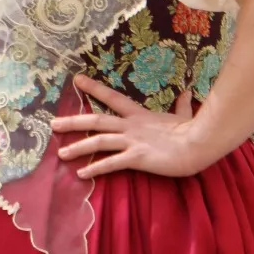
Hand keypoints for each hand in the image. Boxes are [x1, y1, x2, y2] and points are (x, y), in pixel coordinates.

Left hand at [49, 75, 210, 179]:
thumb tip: (188, 93)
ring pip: (99, 141)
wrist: (201, 143)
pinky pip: (111, 163)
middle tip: (53, 124)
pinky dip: (95, 168)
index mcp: (139, 115)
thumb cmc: (193, 131)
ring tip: (60, 154)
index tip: (76, 80)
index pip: (112, 98)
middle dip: (73, 122)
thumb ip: (183, 106)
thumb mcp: (184, 116)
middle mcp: (131, 126)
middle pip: (96, 121)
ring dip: (78, 147)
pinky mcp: (137, 157)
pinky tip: (81, 174)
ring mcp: (133, 141)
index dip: (94, 89)